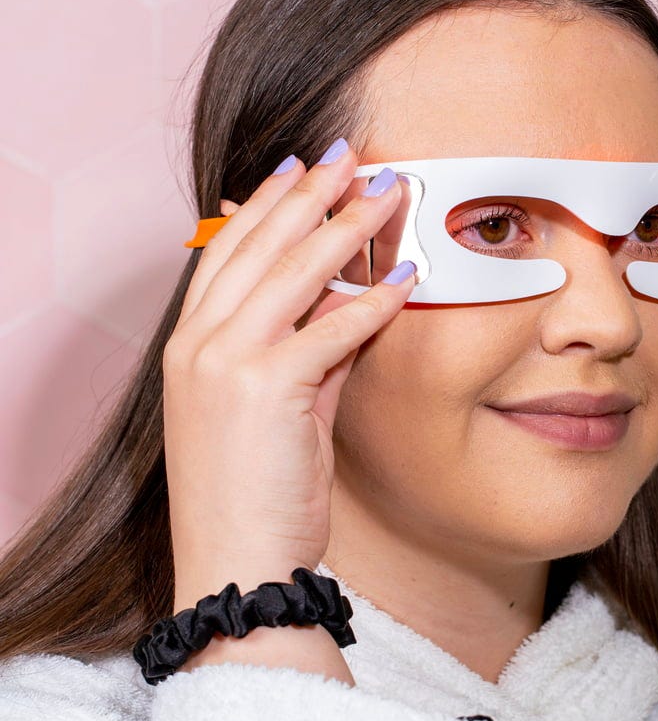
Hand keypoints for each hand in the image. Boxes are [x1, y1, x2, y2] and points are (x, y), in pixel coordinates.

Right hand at [163, 143, 416, 606]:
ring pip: (294, 272)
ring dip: (348, 226)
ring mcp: (224, 363)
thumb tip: (355, 306)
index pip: (227, 250)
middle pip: (260, 245)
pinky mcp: (265, 389)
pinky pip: (331, 328)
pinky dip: (372, 299)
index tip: (302, 167)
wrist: (237, 565)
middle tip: (354, 155)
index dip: (268, 202)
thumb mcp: (279, 411)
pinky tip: (407, 275)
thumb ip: (310, 354)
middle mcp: (197, 344)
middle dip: (312, 193)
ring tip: (389, 191)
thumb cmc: (257, 495)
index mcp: (188, 344)